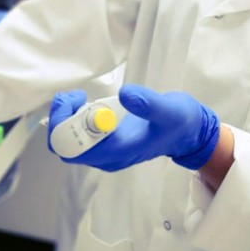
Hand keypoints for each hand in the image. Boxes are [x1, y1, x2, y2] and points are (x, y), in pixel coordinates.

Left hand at [47, 85, 219, 170]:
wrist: (187, 133)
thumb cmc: (179, 123)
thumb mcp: (170, 110)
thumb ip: (149, 104)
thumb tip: (124, 93)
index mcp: (118, 152)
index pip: (74, 151)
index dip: (66, 127)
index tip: (79, 102)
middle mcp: (106, 157)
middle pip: (65, 148)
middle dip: (62, 119)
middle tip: (78, 96)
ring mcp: (104, 152)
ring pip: (68, 142)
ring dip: (67, 117)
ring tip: (82, 97)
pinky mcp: (105, 143)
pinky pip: (77, 136)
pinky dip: (74, 118)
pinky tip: (88, 103)